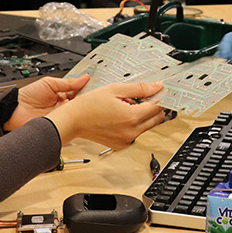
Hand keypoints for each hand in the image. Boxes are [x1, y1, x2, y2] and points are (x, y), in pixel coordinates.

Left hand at [5, 74, 91, 130]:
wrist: (14, 110)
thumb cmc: (28, 96)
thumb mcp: (49, 83)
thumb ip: (67, 82)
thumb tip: (84, 77)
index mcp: (63, 96)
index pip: (80, 94)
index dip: (88, 91)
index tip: (96, 88)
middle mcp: (63, 108)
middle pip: (81, 105)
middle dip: (87, 102)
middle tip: (94, 97)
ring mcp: (61, 118)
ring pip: (77, 115)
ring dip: (81, 111)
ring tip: (87, 106)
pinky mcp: (57, 126)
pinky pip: (68, 124)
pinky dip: (73, 121)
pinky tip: (77, 116)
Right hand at [45, 81, 167, 148]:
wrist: (73, 121)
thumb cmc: (89, 105)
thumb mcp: (115, 89)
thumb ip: (139, 88)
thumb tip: (157, 87)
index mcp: (132, 117)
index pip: (157, 107)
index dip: (159, 97)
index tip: (157, 91)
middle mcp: (132, 132)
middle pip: (156, 119)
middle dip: (153, 107)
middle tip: (141, 97)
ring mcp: (127, 140)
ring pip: (147, 126)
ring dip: (142, 115)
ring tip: (125, 106)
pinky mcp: (121, 145)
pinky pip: (135, 133)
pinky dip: (133, 124)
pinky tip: (120, 116)